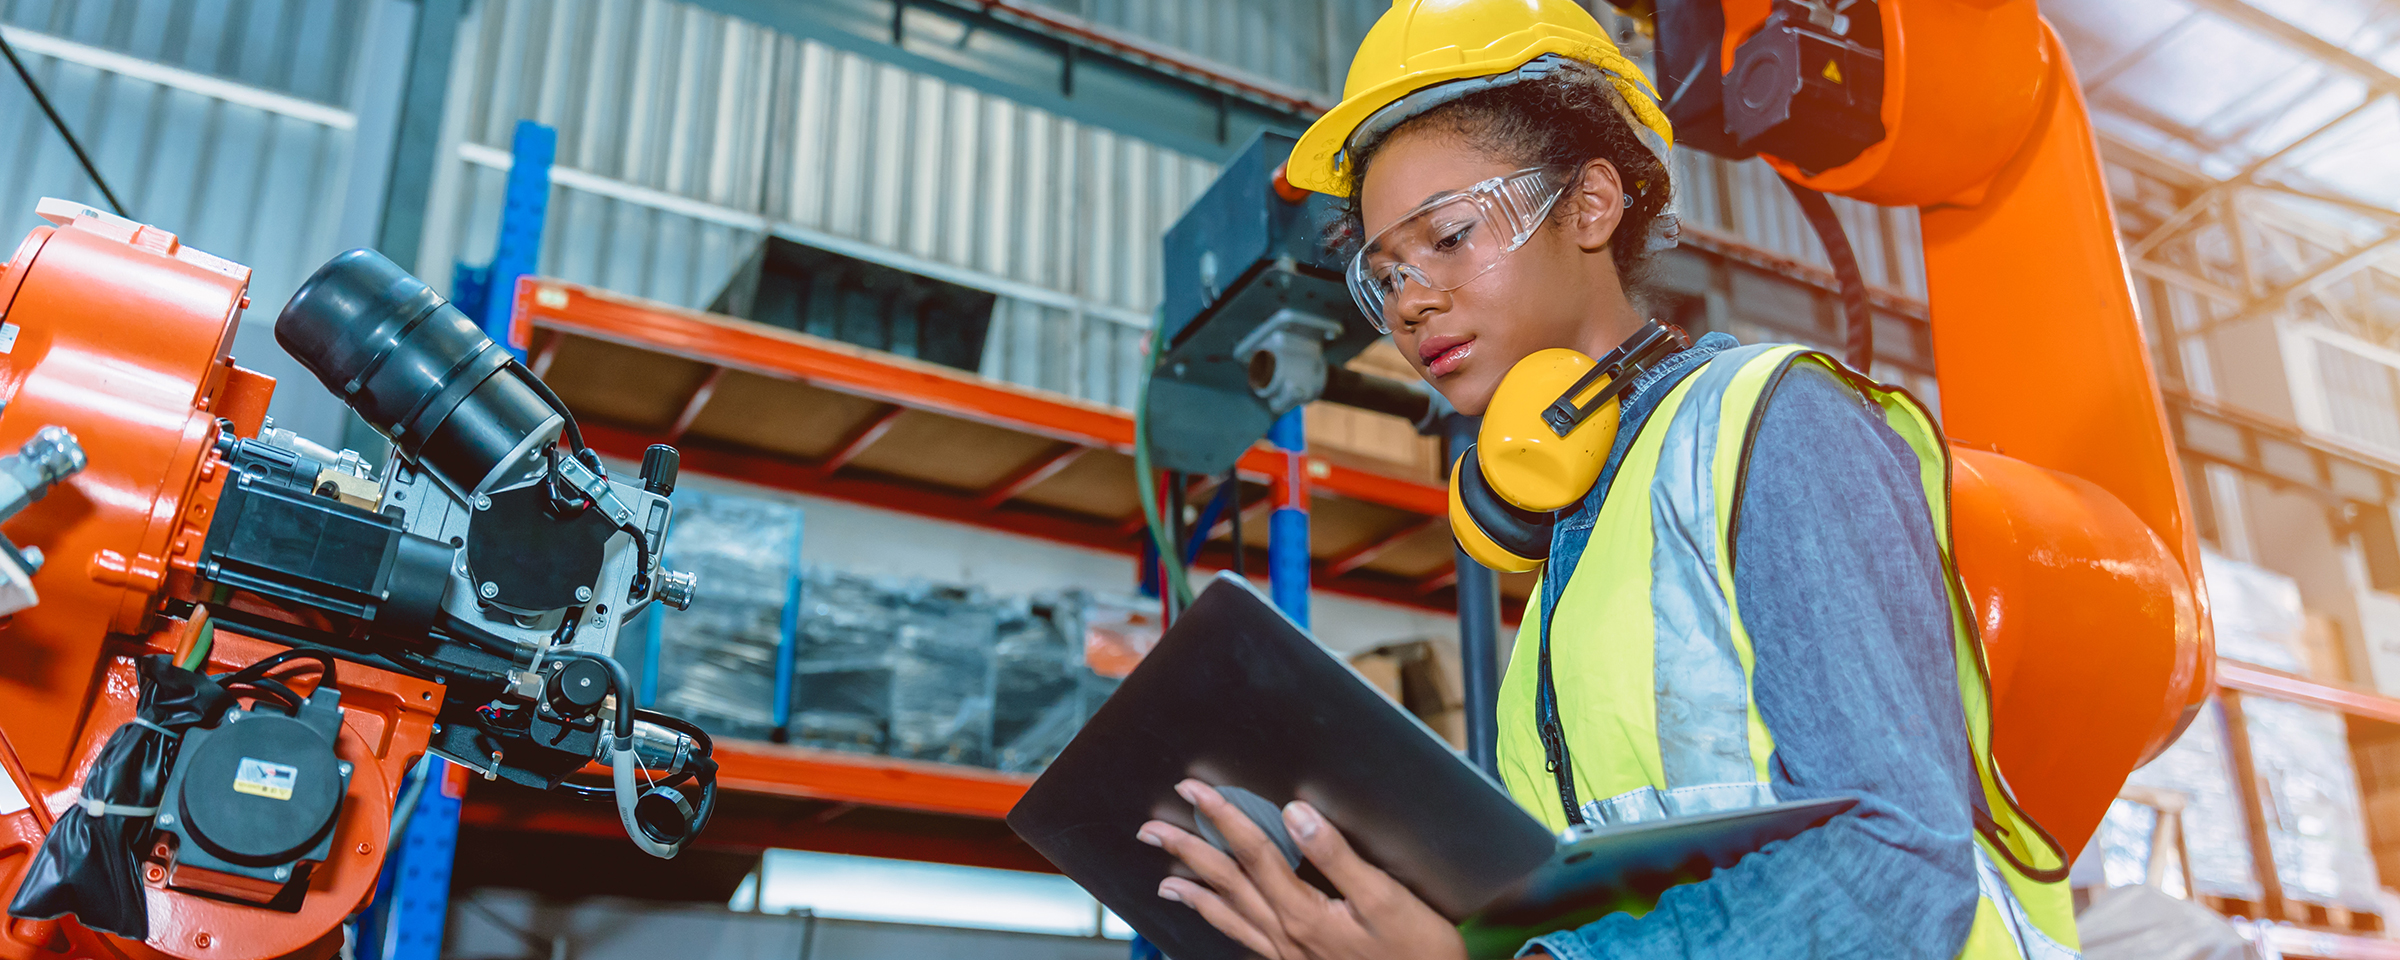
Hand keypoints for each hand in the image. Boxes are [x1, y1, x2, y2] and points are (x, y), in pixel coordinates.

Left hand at [1139, 779, 1467, 959]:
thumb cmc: (1417, 951)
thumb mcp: (1386, 899)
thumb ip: (1337, 855)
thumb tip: (1297, 812)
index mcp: (1304, 912)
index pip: (1253, 851)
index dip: (1221, 817)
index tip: (1193, 790)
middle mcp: (1286, 933)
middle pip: (1226, 882)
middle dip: (1187, 851)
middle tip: (1151, 828)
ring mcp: (1287, 953)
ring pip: (1228, 916)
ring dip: (1194, 892)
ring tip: (1165, 880)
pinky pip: (1243, 939)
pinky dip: (1220, 923)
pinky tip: (1213, 918)